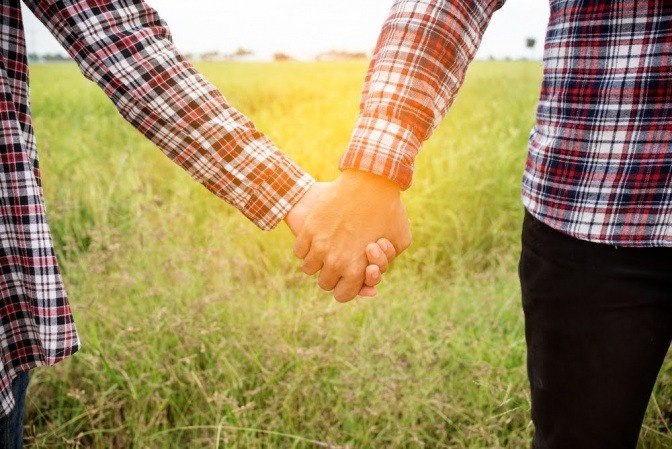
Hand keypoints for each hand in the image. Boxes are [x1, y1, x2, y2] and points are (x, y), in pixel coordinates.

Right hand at [294, 170, 410, 301]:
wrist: (369, 179)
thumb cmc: (389, 209)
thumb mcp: (400, 239)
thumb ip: (388, 260)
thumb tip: (372, 271)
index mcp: (357, 269)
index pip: (342, 295)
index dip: (345, 289)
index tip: (346, 279)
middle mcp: (335, 262)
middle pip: (324, 283)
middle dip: (331, 276)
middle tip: (338, 262)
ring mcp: (319, 246)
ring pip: (308, 268)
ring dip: (316, 263)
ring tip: (325, 251)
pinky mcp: (308, 230)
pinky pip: (299, 251)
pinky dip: (306, 248)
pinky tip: (316, 240)